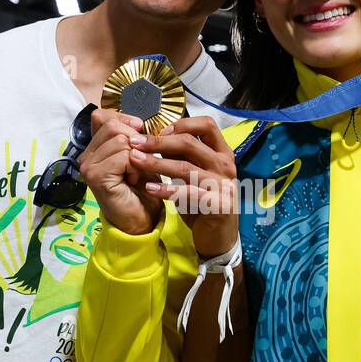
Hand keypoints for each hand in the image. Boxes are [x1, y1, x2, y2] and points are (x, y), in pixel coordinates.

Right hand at [79, 109, 163, 234]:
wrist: (141, 220)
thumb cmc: (142, 189)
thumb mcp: (139, 156)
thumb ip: (132, 137)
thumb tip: (137, 121)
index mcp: (93, 148)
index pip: (101, 116)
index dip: (124, 119)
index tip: (140, 131)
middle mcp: (86, 156)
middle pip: (112, 126)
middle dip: (135, 140)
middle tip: (139, 161)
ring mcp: (88, 167)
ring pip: (120, 140)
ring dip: (137, 156)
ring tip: (135, 173)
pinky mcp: (96, 177)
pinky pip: (123, 156)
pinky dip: (136, 167)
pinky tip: (133, 180)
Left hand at [132, 116, 238, 258]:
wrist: (218, 237)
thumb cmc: (203, 203)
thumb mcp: (194, 175)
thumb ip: (182, 157)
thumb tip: (156, 138)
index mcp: (222, 153)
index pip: (206, 124)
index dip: (180, 124)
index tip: (158, 131)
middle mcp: (225, 165)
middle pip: (190, 143)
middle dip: (158, 142)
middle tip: (135, 143)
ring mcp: (224, 185)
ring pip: (186, 167)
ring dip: (157, 163)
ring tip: (135, 161)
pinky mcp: (219, 205)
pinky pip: (188, 193)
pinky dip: (167, 190)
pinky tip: (150, 188)